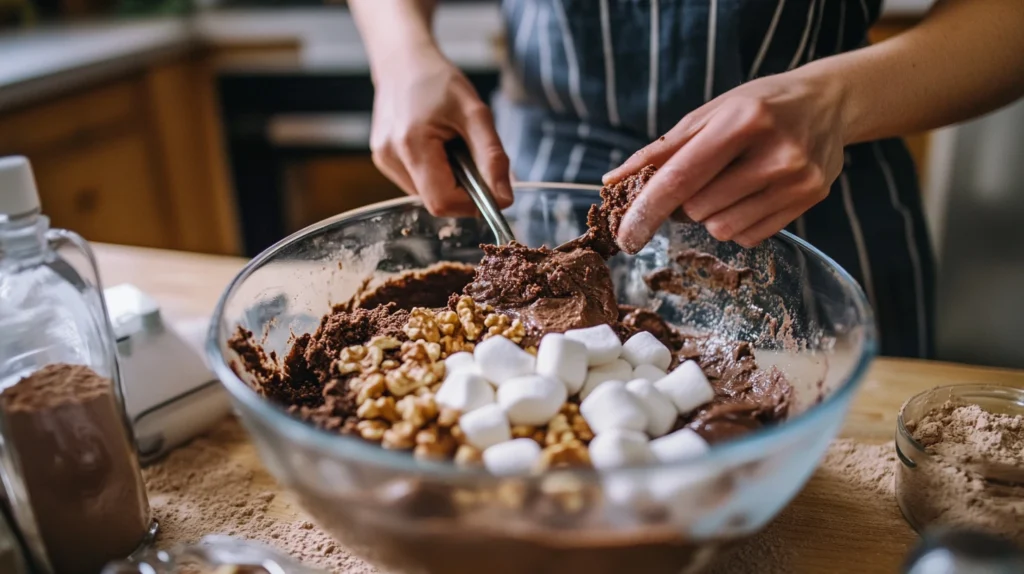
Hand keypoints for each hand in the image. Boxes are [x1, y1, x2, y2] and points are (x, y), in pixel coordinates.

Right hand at [370, 46, 512, 214]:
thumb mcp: (475, 113)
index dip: (472, 202)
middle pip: (436, 201)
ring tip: (450, 145)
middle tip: (470, 156)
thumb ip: (491, 157)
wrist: (403, 62)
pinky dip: (436, 174)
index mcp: (411, 144)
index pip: (443, 201)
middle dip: (463, 189)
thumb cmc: (439, 81)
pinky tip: (436, 146)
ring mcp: (384, 161)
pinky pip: (418, 183)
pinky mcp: (384, 161)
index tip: (490, 185)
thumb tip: (504, 198)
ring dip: (449, 181)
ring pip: (428, 195)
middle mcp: (390, 158)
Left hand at [605, 70, 847, 250]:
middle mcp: (776, 152)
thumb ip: (662, 150)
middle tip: (698, 180)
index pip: (681, 179)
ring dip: (710, 215)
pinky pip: (748, 236)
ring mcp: (797, 180)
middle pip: (698, 209)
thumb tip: (614, 181)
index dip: (647, 210)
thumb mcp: (709, 113)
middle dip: (683, 204)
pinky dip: (736, 223)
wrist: (827, 103)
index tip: (626, 234)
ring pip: (722, 228)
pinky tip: (751, 194)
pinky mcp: (810, 200)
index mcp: (744, 121)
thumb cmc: (758, 105)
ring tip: (728, 183)